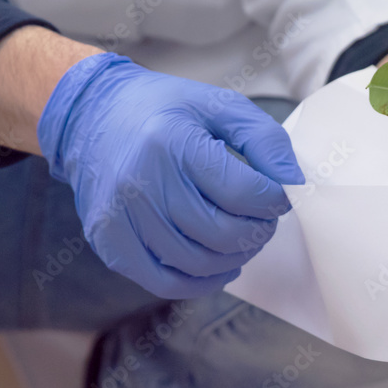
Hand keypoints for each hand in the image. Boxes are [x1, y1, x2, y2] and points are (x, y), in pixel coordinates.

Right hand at [37, 53, 304, 298]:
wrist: (92, 116)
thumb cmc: (165, 110)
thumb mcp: (219, 104)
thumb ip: (264, 138)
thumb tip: (295, 181)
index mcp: (172, 142)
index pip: (242, 192)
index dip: (273, 200)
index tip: (278, 195)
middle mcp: (141, 182)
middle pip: (221, 233)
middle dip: (258, 231)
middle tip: (263, 218)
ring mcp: (120, 217)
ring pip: (197, 262)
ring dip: (235, 257)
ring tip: (243, 235)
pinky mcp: (108, 242)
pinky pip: (164, 281)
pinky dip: (202, 282)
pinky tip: (220, 265)